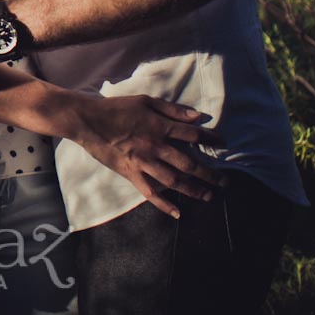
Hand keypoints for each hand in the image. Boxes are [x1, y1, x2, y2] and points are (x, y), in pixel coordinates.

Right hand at [72, 94, 225, 218]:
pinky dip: (164, 204)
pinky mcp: (131, 174)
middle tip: (225, 182)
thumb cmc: (117, 107)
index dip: (211, 139)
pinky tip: (178, 213)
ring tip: (209, 196)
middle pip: (189, 164)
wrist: (89, 120)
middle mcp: (156, 147)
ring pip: (174, 181)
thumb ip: (171, 109)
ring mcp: (144, 163)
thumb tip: (196, 116)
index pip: (192, 135)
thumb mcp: (145, 101)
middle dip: (209, 174)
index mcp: (160, 127)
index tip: (223, 144)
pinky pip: (150, 193)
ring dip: (194, 190)